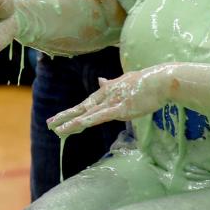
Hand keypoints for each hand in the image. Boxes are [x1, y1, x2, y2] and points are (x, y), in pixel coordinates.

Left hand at [47, 67, 167, 135]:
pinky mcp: (121, 109)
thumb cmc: (146, 83)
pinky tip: (77, 124)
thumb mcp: (124, 81)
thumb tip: (100, 79)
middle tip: (49, 124)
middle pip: (81, 108)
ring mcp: (112, 102)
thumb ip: (111, 83)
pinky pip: (101, 116)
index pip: (85, 104)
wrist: (161, 81)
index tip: (58, 118)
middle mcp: (106, 96)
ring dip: (71, 122)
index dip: (71, 111)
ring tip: (56, 129)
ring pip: (87, 114)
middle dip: (65, 116)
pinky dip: (87, 120)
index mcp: (107, 91)